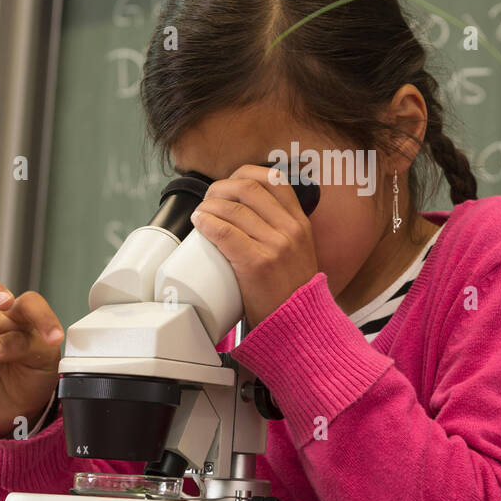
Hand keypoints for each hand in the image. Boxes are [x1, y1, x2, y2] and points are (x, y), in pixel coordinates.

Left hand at [188, 165, 317, 328]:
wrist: (299, 325)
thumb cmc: (290, 293)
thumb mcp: (297, 252)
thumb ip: (280, 232)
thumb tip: (243, 214)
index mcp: (300, 223)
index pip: (273, 179)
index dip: (244, 175)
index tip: (229, 184)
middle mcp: (290, 229)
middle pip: (248, 187)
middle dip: (220, 188)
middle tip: (208, 200)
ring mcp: (276, 246)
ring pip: (233, 209)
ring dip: (208, 206)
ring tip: (200, 214)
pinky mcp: (258, 263)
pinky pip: (225, 232)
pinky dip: (207, 223)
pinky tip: (200, 223)